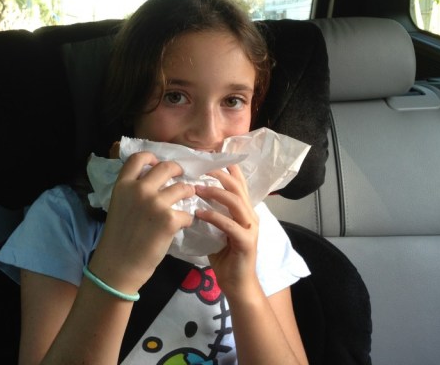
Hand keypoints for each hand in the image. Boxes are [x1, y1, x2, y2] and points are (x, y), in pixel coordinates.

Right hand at [89, 151, 194, 294]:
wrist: (118, 265)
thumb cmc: (117, 239)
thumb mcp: (119, 206)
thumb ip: (132, 192)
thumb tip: (153, 182)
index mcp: (123, 185)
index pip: (138, 158)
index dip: (151, 157)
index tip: (158, 162)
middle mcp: (139, 189)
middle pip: (166, 167)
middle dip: (178, 170)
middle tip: (182, 176)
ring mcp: (155, 203)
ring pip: (183, 188)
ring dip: (188, 193)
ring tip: (188, 198)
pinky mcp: (169, 220)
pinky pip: (187, 214)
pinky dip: (188, 219)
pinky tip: (183, 224)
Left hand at [194, 164, 260, 300]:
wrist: (237, 285)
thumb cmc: (224, 256)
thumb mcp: (215, 228)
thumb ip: (210, 211)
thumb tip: (189, 195)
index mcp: (243, 210)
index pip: (238, 182)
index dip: (226, 167)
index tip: (209, 155)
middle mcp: (250, 215)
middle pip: (237, 186)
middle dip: (219, 174)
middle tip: (200, 167)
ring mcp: (250, 228)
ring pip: (235, 201)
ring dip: (215, 192)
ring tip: (196, 188)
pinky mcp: (246, 242)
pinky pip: (230, 224)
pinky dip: (214, 216)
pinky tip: (199, 213)